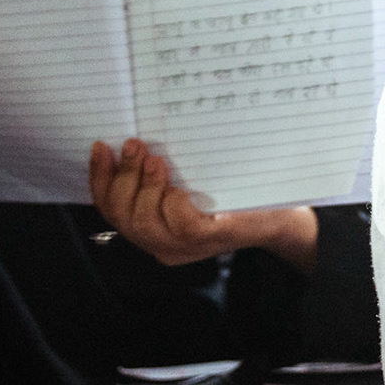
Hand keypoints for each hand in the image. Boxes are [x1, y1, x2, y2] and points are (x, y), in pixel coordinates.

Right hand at [89, 138, 318, 271]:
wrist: (284, 212)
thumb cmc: (239, 194)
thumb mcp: (193, 179)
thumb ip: (163, 171)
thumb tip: (138, 138)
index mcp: (155, 230)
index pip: (112, 210)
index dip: (100, 178)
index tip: (102, 147)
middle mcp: (165, 244)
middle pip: (122, 216)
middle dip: (122, 177)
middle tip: (135, 146)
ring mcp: (186, 246)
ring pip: (144, 222)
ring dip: (145, 185)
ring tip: (156, 159)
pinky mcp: (209, 238)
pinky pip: (178, 223)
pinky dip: (173, 200)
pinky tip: (179, 184)